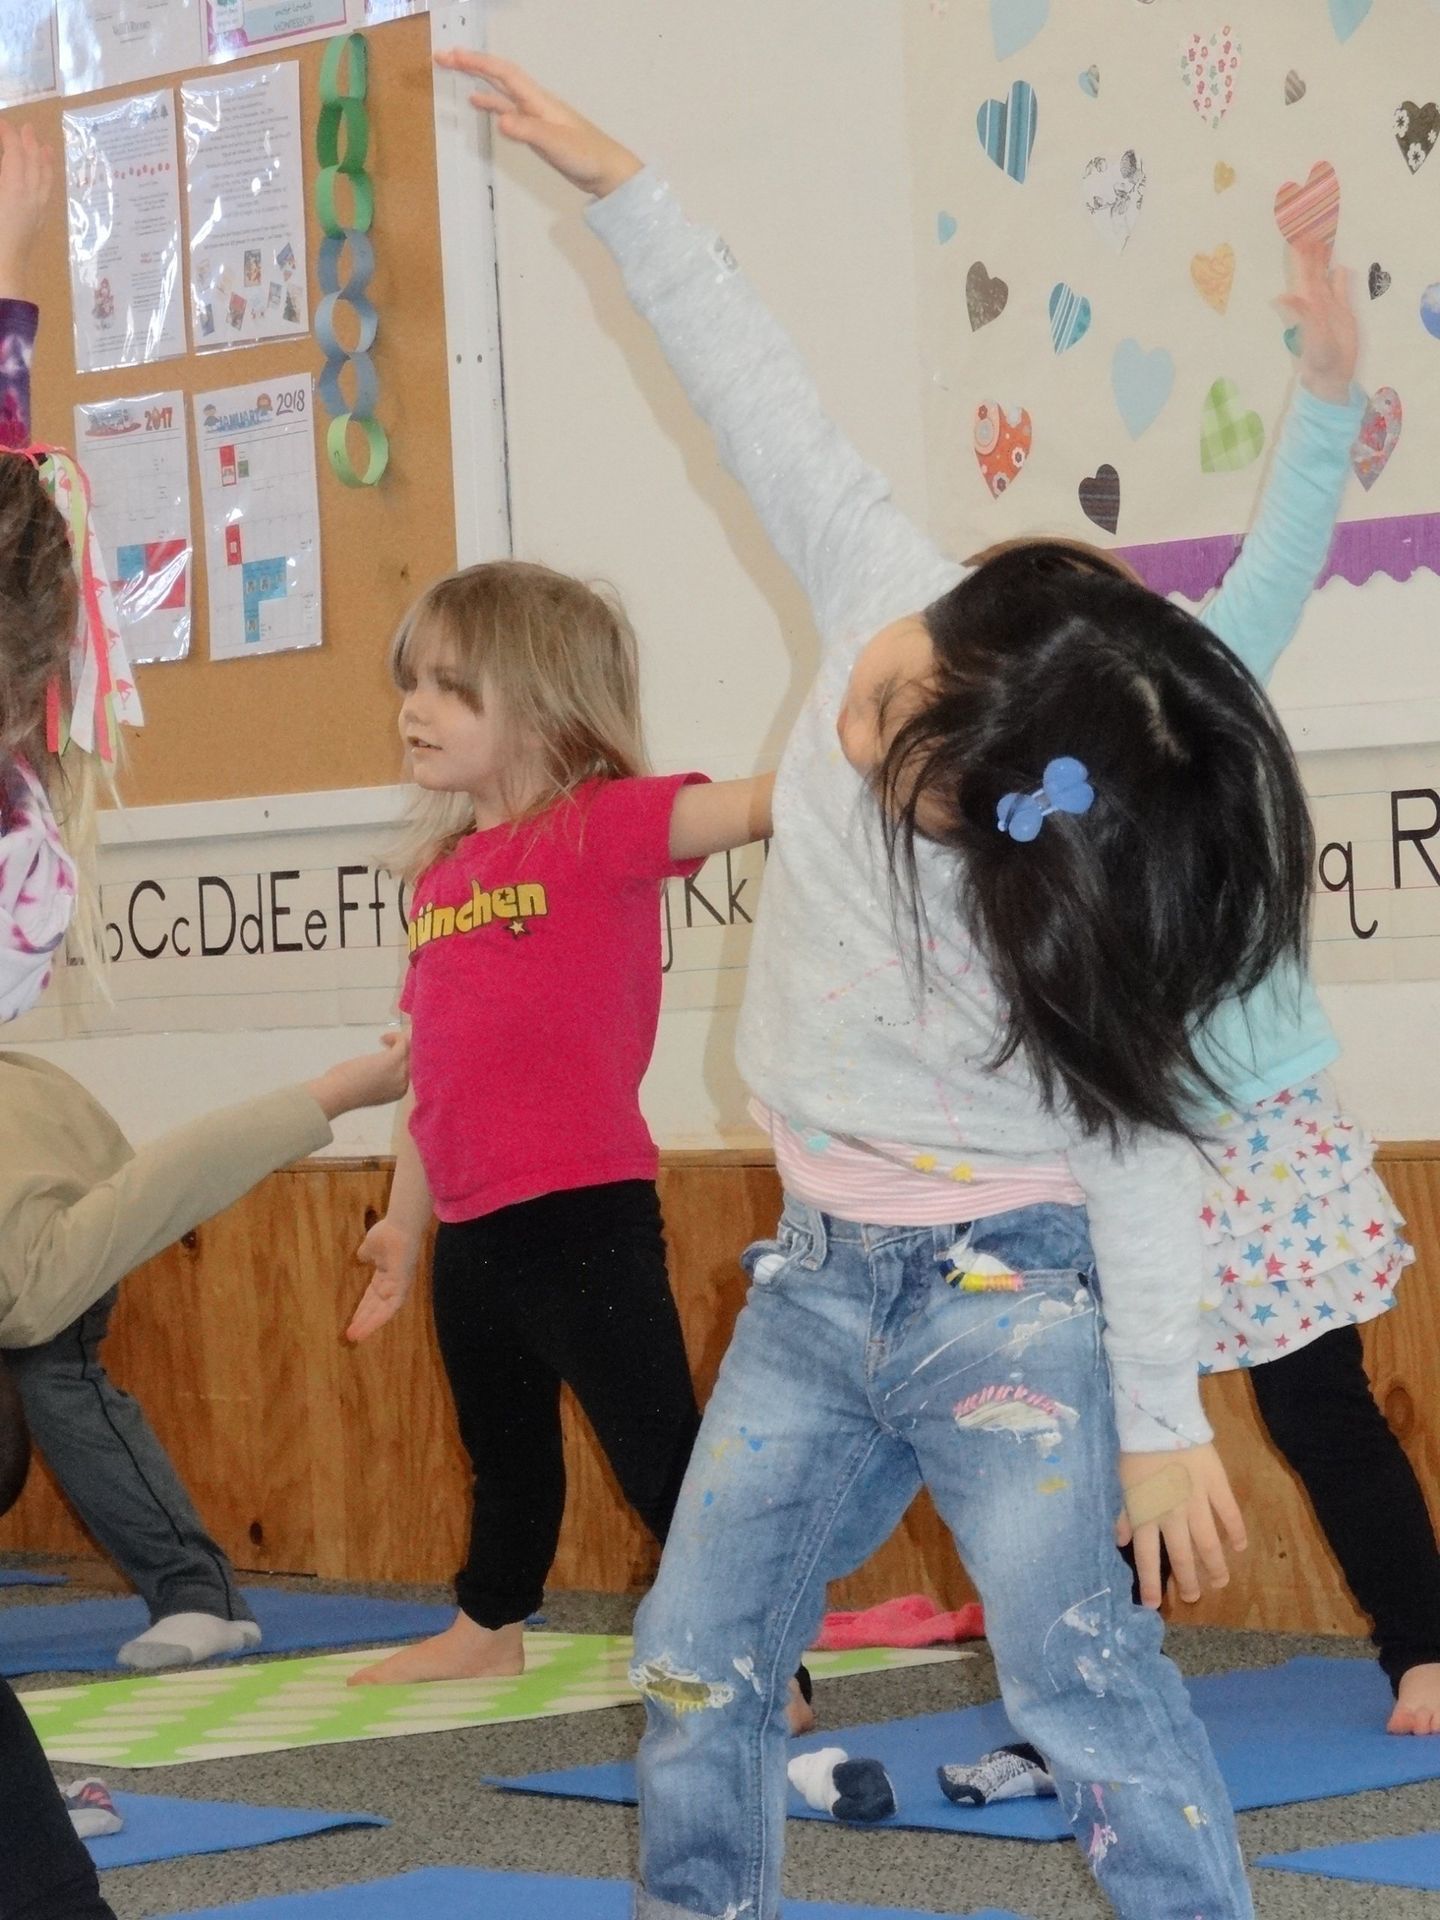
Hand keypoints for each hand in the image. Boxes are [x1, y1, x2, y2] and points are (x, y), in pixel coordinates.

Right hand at [0, 120, 54, 298]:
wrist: (1, 273)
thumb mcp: (0, 192)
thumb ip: (5, 172)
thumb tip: (8, 165)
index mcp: (12, 186)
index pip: (13, 151)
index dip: (6, 133)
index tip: (0, 122)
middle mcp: (29, 195)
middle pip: (32, 161)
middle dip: (27, 142)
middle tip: (25, 127)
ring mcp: (35, 210)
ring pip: (44, 178)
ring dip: (42, 159)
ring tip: (43, 145)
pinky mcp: (36, 224)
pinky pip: (46, 195)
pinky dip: (47, 180)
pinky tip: (45, 178)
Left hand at [306, 1029, 409, 1118]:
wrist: (338, 1094)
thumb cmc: (346, 1092)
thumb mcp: (371, 1089)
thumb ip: (382, 1081)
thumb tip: (382, 1069)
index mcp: (400, 1092)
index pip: (412, 1072)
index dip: (406, 1059)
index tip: (395, 1052)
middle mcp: (404, 1083)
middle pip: (415, 1060)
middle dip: (409, 1048)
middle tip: (396, 1041)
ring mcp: (400, 1072)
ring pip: (413, 1050)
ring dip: (402, 1040)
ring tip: (388, 1039)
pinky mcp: (392, 1060)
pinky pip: (403, 1042)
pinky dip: (395, 1036)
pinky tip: (383, 1038)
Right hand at [347, 1216, 419, 1341]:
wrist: (399, 1227)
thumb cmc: (387, 1234)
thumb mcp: (370, 1247)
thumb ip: (366, 1255)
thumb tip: (361, 1258)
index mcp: (385, 1276)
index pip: (372, 1297)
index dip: (362, 1309)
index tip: (352, 1320)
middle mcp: (392, 1284)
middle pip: (376, 1307)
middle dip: (363, 1320)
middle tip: (351, 1334)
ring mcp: (398, 1287)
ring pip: (382, 1312)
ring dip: (368, 1324)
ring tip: (354, 1336)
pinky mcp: (401, 1288)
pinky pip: (390, 1309)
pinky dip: (378, 1319)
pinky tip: (366, 1328)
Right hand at [433, 50, 642, 198]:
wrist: (607, 171)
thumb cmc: (586, 156)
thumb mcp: (555, 144)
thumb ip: (528, 131)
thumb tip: (500, 120)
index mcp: (538, 100)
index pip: (503, 73)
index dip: (477, 63)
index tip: (452, 56)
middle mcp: (534, 102)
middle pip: (498, 76)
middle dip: (471, 64)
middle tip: (442, 57)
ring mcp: (535, 116)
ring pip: (501, 90)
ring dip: (477, 80)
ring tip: (453, 71)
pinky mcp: (537, 130)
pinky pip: (508, 110)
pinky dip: (491, 104)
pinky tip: (479, 104)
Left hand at [1115, 1443, 1245, 1607]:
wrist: (1160, 1420)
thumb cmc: (1137, 1452)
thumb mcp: (1124, 1484)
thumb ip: (1124, 1513)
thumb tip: (1120, 1539)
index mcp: (1146, 1514)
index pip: (1147, 1557)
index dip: (1150, 1583)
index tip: (1153, 1605)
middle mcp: (1171, 1514)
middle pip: (1181, 1556)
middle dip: (1188, 1581)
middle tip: (1193, 1597)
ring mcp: (1196, 1502)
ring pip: (1208, 1543)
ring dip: (1215, 1566)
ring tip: (1220, 1582)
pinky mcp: (1216, 1486)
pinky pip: (1228, 1514)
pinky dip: (1235, 1532)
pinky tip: (1239, 1547)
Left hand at [1276, 241, 1357, 406]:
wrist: (1331, 375)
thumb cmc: (1316, 359)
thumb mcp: (1308, 335)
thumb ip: (1298, 315)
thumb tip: (1279, 297)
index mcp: (1305, 302)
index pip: (1300, 271)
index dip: (1297, 252)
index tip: (1295, 230)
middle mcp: (1315, 300)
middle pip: (1311, 269)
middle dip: (1310, 248)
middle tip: (1309, 222)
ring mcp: (1329, 305)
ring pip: (1324, 275)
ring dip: (1324, 258)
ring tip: (1323, 237)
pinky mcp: (1343, 312)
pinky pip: (1341, 289)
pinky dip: (1340, 278)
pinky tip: (1340, 267)